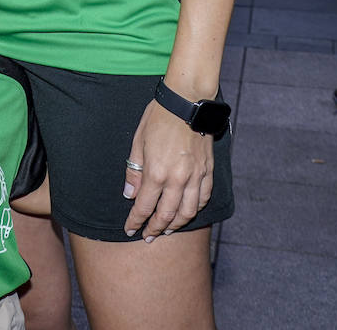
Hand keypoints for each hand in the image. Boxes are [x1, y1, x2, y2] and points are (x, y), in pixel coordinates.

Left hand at [122, 99, 214, 239]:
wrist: (188, 100)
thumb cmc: (159, 117)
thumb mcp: (138, 141)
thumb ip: (134, 171)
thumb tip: (129, 194)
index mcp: (156, 172)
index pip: (144, 206)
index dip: (135, 221)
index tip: (130, 229)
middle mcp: (177, 179)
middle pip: (166, 215)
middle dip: (155, 228)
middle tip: (148, 236)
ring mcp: (195, 176)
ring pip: (188, 212)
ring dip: (176, 224)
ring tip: (167, 229)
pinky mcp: (208, 170)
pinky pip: (203, 198)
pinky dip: (195, 209)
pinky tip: (187, 212)